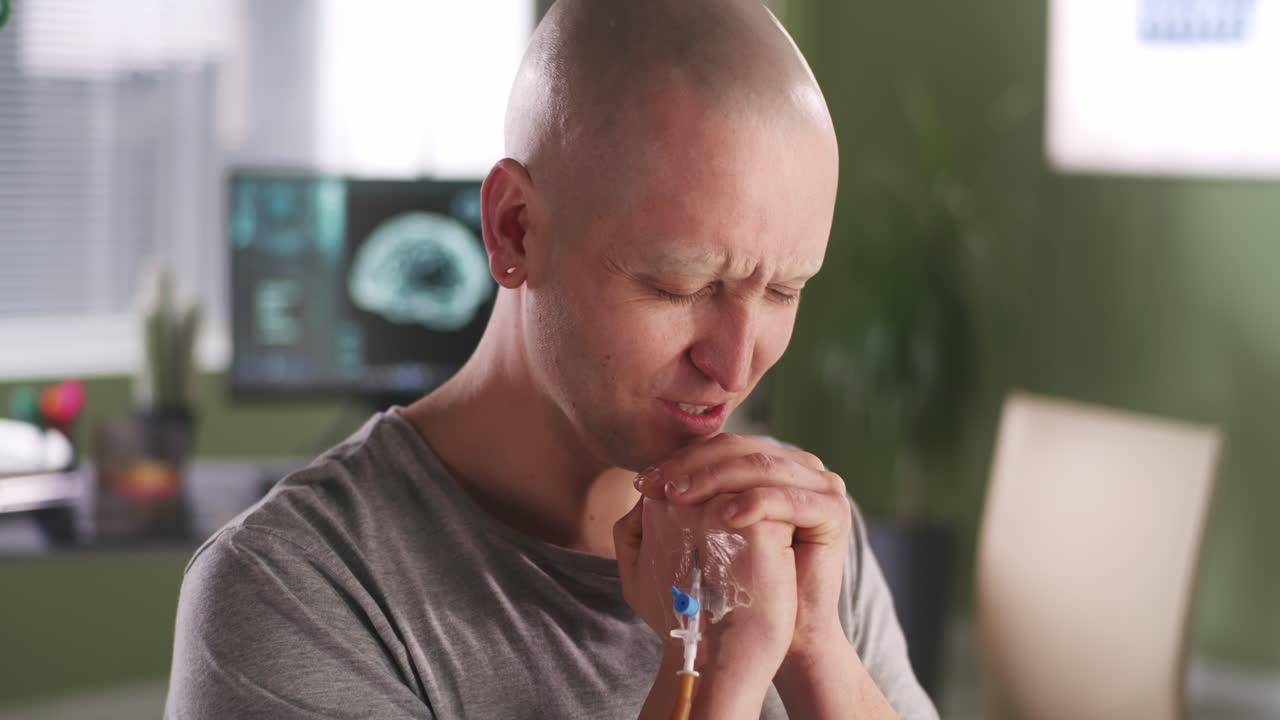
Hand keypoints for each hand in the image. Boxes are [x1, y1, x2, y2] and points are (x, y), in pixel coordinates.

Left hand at [631, 433, 851, 663]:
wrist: (777, 635)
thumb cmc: (732, 588)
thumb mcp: (700, 537)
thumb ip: (680, 506)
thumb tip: (644, 484)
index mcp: (766, 464)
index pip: (718, 448)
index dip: (678, 461)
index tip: (642, 484)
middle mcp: (795, 464)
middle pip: (737, 449)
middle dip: (690, 466)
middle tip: (656, 487)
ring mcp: (819, 483)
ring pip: (759, 465)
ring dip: (714, 478)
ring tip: (680, 497)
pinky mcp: (833, 508)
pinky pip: (788, 496)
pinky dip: (754, 502)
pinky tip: (723, 516)